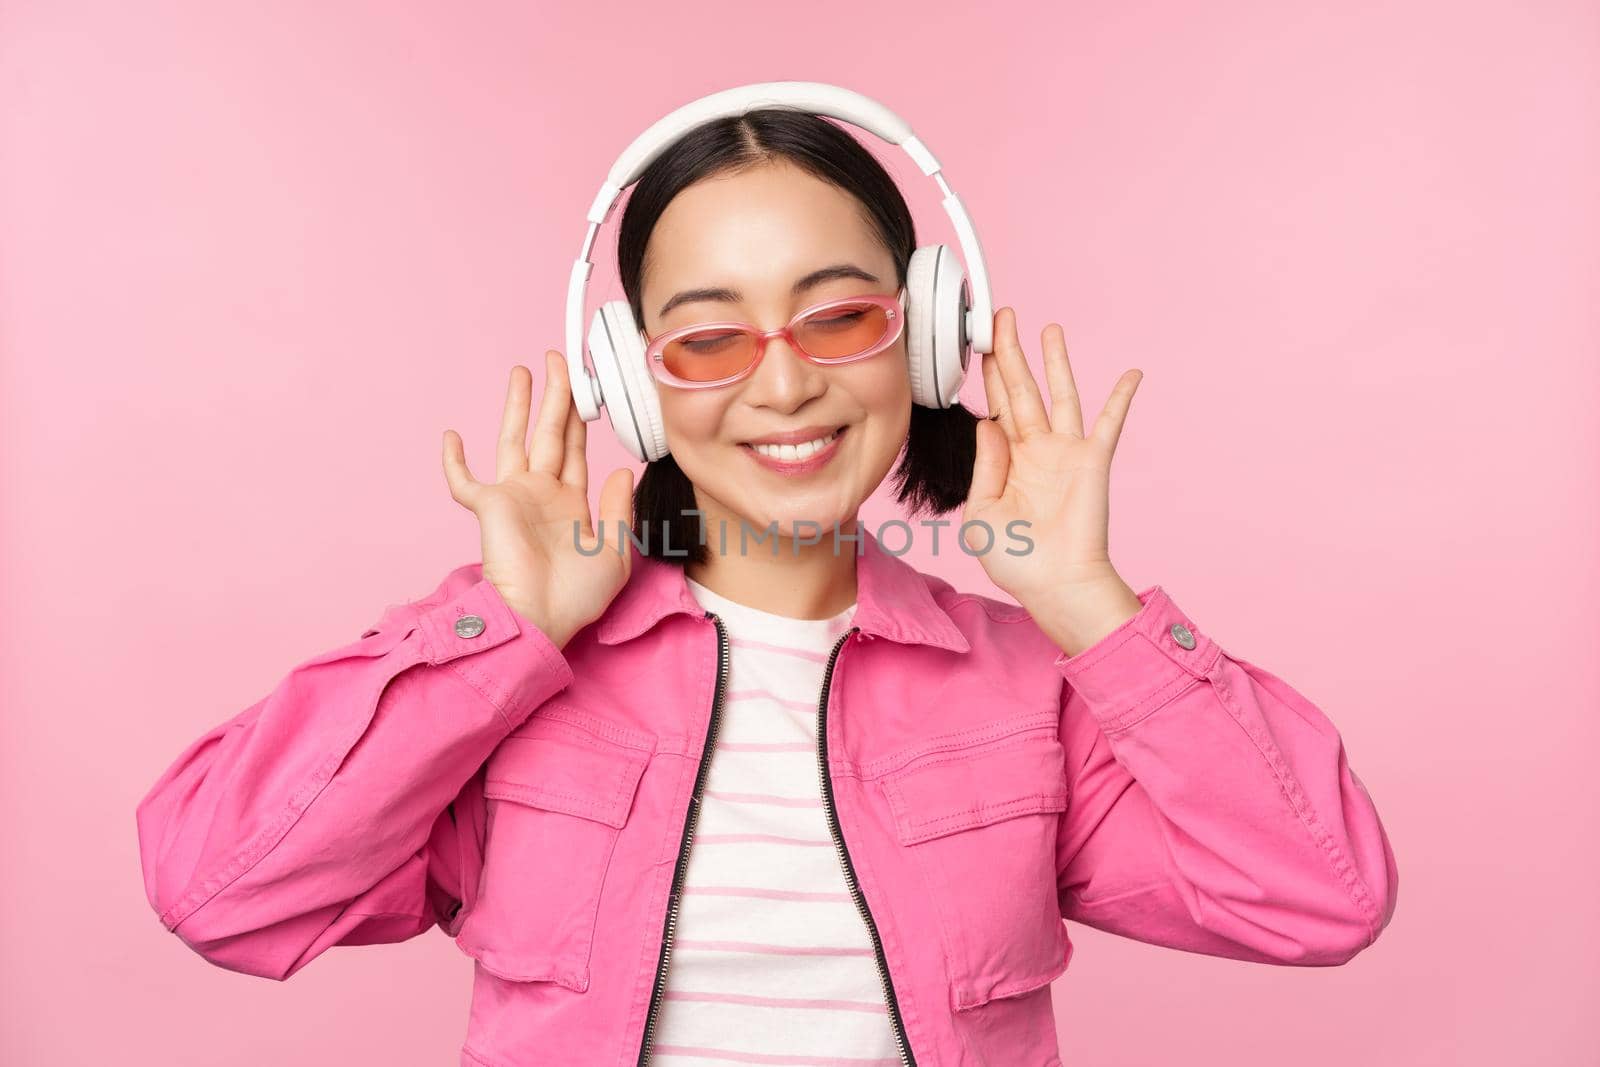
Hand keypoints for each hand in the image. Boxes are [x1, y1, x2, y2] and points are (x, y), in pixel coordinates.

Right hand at [442, 351, 634, 648]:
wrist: (541, 620)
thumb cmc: (577, 597)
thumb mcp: (615, 553)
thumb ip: (619, 510)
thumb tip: (623, 470)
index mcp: (571, 504)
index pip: (577, 450)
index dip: (581, 418)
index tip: (587, 387)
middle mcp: (542, 494)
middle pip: (550, 434)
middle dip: (555, 397)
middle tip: (558, 361)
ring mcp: (514, 498)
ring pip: (515, 440)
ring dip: (518, 407)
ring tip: (523, 372)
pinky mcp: (489, 507)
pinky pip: (464, 481)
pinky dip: (454, 461)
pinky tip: (451, 436)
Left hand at [964, 307, 1144, 656]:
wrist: (1055, 585)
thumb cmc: (1016, 560)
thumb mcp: (980, 514)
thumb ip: (984, 465)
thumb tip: (986, 423)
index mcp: (1006, 461)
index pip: (993, 407)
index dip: (984, 375)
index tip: (976, 343)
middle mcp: (1036, 449)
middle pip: (1020, 389)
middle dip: (1009, 352)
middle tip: (1001, 315)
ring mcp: (1065, 452)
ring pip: (1059, 394)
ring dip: (1055, 361)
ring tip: (1048, 328)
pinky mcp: (1093, 460)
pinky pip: (1109, 422)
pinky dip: (1121, 397)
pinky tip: (1132, 373)